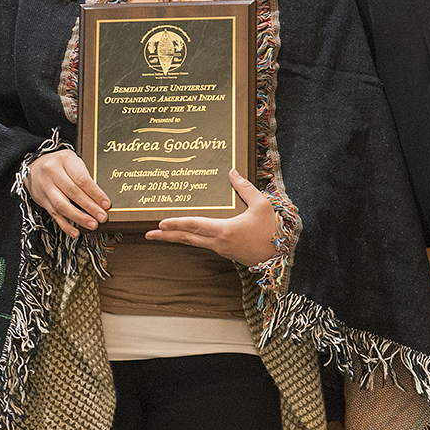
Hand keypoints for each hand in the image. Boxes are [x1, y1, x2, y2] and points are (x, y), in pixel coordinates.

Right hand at [27, 149, 108, 237]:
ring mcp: (45, 186)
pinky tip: (75, 231)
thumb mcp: (73, 161)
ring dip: (79, 218)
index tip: (106, 204)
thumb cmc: (60, 164)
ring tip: (92, 224)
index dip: (95, 193)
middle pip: (73, 193)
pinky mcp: (42, 199)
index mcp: (65, 160)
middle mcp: (53, 172)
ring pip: (62, 205)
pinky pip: (54, 214)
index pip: (82, 179)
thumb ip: (84, 176)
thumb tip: (100, 199)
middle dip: (90, 207)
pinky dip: (66, 225)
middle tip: (102, 217)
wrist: (35, 165)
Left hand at [146, 170, 277, 265]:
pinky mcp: (226, 253)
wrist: (281, 257)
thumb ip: (245, 188)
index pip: (195, 225)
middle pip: (187, 238)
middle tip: (148, 234)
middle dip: (166, 236)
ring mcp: (222, 250)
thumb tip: (231, 172)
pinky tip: (187, 234)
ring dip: (177, 238)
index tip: (159, 223)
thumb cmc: (273, 230)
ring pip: (194, 243)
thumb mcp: (261, 205)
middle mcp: (219, 242)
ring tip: (162, 233)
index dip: (176, 223)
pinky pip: (204, 244)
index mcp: (225, 230)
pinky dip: (191, 239)